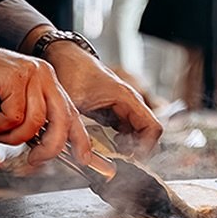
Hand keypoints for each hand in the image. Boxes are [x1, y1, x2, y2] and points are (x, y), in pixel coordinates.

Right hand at [0, 39, 94, 165]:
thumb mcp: (11, 104)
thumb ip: (30, 121)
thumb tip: (43, 149)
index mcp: (47, 80)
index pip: (71, 113)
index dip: (79, 138)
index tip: (82, 158)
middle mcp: (44, 74)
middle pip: (61, 120)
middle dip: (49, 147)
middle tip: (34, 160)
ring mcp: (31, 74)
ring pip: (34, 123)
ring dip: (12, 136)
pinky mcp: (15, 78)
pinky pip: (13, 117)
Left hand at [43, 40, 162, 151]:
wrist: (64, 57)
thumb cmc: (70, 71)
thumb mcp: (73, 103)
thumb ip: (78, 130)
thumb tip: (83, 156)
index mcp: (126, 98)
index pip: (152, 128)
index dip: (145, 147)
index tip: (130, 159)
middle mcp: (130, 102)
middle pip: (148, 133)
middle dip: (137, 150)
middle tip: (119, 160)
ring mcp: (125, 107)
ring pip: (140, 134)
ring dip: (130, 148)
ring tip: (112, 155)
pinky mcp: (117, 112)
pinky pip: (128, 131)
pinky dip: (121, 143)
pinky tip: (107, 147)